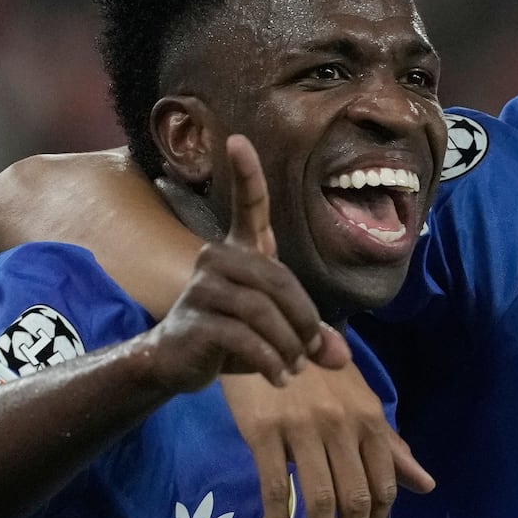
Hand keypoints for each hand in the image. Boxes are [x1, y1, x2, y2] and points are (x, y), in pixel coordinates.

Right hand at [141, 134, 351, 393]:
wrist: (177, 363)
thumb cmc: (231, 337)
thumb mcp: (278, 333)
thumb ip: (311, 338)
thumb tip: (340, 357)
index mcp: (240, 252)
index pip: (247, 207)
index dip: (245, 175)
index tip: (237, 139)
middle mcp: (217, 259)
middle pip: (278, 280)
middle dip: (304, 321)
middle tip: (311, 351)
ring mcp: (202, 288)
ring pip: (262, 312)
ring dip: (288, 345)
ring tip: (293, 367)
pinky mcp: (195, 320)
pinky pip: (246, 337)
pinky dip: (270, 361)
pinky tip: (278, 377)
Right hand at [222, 364, 432, 517]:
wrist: (263, 330)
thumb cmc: (314, 370)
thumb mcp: (359, 402)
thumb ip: (390, 447)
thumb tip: (426, 484)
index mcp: (369, 421)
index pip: (383, 487)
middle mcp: (342, 427)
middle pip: (355, 501)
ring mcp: (303, 429)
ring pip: (319, 501)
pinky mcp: (265, 431)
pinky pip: (274, 489)